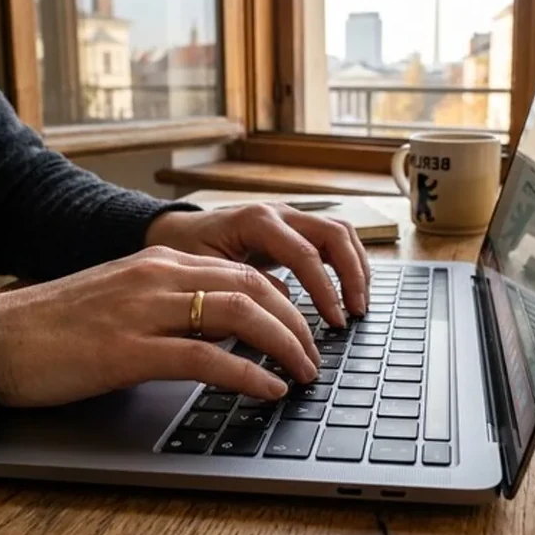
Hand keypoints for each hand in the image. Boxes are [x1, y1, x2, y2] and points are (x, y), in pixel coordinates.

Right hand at [0, 246, 320, 406]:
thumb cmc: (57, 327)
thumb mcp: (125, 300)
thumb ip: (173, 304)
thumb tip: (224, 331)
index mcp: (160, 262)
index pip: (244, 271)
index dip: (286, 301)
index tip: (305, 328)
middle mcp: (159, 276)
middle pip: (254, 287)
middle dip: (297, 322)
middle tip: (315, 354)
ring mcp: (144, 311)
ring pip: (240, 313)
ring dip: (284, 344)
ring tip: (303, 372)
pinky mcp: (129, 350)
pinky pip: (206, 358)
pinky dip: (247, 373)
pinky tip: (267, 388)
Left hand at [145, 204, 370, 325]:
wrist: (176, 233)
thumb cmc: (185, 254)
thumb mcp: (206, 276)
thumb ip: (241, 291)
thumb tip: (281, 311)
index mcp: (256, 221)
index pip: (306, 254)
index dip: (325, 290)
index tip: (334, 321)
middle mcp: (278, 213)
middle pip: (334, 234)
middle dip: (352, 274)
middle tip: (356, 312)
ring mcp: (289, 217)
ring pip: (340, 232)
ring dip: (356, 266)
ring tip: (359, 303)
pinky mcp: (294, 229)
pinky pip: (331, 239)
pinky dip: (346, 262)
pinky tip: (349, 290)